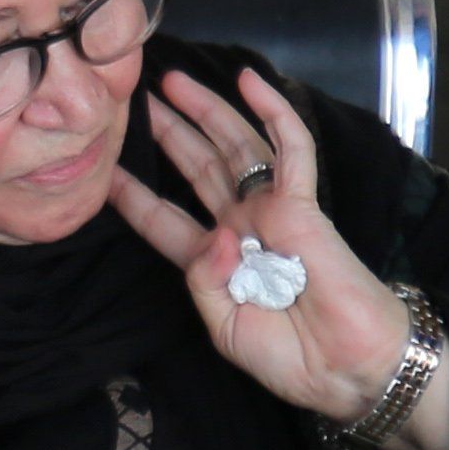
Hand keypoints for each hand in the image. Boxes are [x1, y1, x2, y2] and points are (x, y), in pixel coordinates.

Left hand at [103, 65, 408, 422]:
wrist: (344, 368)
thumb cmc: (288, 357)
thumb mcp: (224, 328)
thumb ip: (203, 280)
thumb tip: (218, 232)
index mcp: (213, 261)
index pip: (163, 219)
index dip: (133, 196)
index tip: (104, 170)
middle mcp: (240, 228)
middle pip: (197, 168)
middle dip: (170, 132)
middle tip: (139, 98)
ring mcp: (271, 212)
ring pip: (235, 147)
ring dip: (206, 111)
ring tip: (173, 81)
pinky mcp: (304, 204)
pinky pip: (289, 149)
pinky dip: (273, 112)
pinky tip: (251, 81)